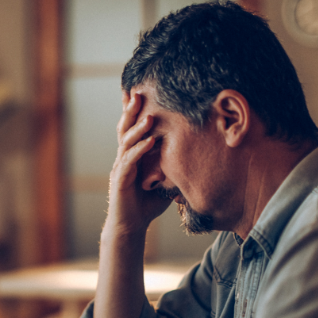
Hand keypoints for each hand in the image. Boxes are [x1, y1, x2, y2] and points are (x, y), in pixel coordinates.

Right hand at [107, 91, 171, 237]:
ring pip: (126, 142)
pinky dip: (139, 150)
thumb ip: (174, 163)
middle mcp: (123, 157)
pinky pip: (129, 162)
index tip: (141, 91)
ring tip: (149, 115)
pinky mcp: (119, 181)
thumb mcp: (165, 178)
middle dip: (131, 111)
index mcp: (132, 155)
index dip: (135, 111)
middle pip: (125, 129)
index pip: (133, 128)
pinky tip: (150, 140)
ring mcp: (120, 168)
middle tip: (139, 92)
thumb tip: (197, 151)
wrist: (131, 227)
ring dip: (138, 128)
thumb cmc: (147, 203)